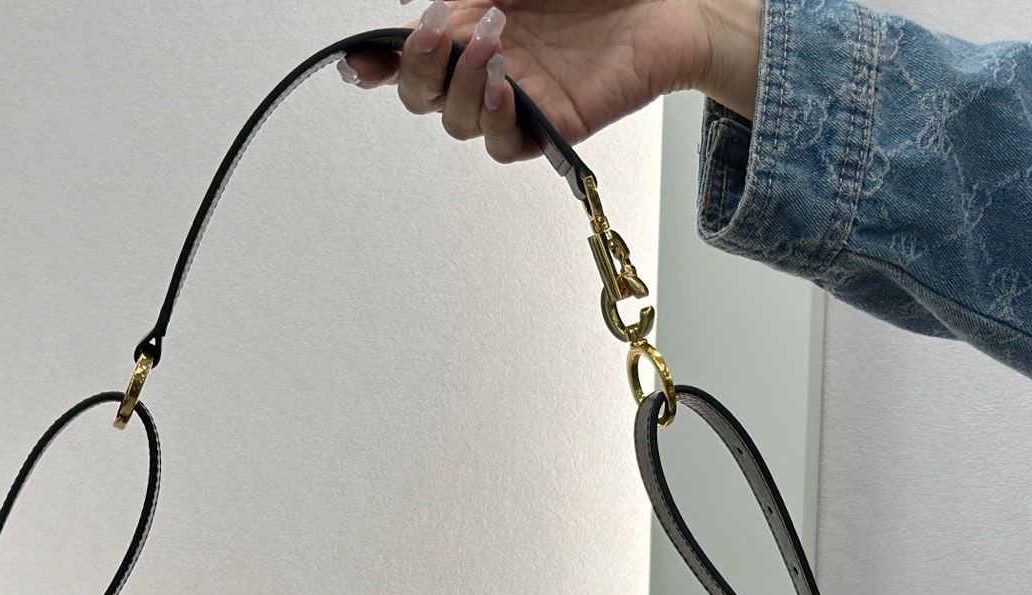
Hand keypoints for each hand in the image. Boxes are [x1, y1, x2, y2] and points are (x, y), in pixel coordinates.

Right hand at [343, 0, 762, 162]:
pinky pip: (505, 143)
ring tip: (494, 41)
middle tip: (436, 32)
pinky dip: (495, 118)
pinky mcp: (551, 125)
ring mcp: (518, 98)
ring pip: (457, 123)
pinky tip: (507, 86)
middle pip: (421, 97)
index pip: (408, 56)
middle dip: (415, 69)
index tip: (360, 59)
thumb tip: (408, 5)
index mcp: (470, 25)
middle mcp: (487, 65)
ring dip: (462, 84)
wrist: (671, 0)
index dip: (375, 63)